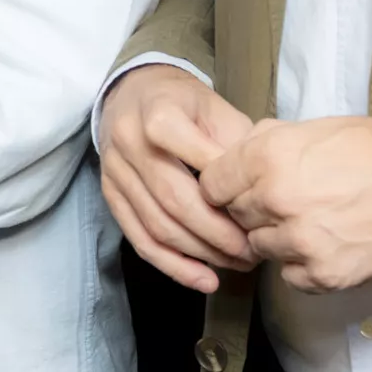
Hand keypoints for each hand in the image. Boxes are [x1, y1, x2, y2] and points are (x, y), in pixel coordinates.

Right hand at [98, 63, 258, 292]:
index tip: (261, 212)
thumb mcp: (215, 107)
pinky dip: (173, 266)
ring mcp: (115, 171)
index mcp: (160, 114)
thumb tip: (258, 189)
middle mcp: (130, 143)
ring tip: (236, 263)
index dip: (229, 193)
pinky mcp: (109, 194)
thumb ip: (235, 144)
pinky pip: (139, 239)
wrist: (132, 92)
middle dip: (218, 234)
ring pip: (158, 226)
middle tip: (253, 251)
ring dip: (201, 254)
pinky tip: (203, 280)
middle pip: (175, 201)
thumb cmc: (183, 102)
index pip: (198, 161)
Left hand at [200, 115, 371, 292]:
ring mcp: (298, 242)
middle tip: (285, 202)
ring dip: (277, 238)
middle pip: (235, 215)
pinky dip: (302, 265)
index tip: (239, 187)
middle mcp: (275, 199)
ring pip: (260, 247)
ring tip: (313, 222)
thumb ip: (272, 141)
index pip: (212, 182)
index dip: (225, 184)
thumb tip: (243, 152)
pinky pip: (290, 276)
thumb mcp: (320, 128)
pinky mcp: (323, 276)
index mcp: (270, 155)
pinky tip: (328, 244)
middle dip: (253, 209)